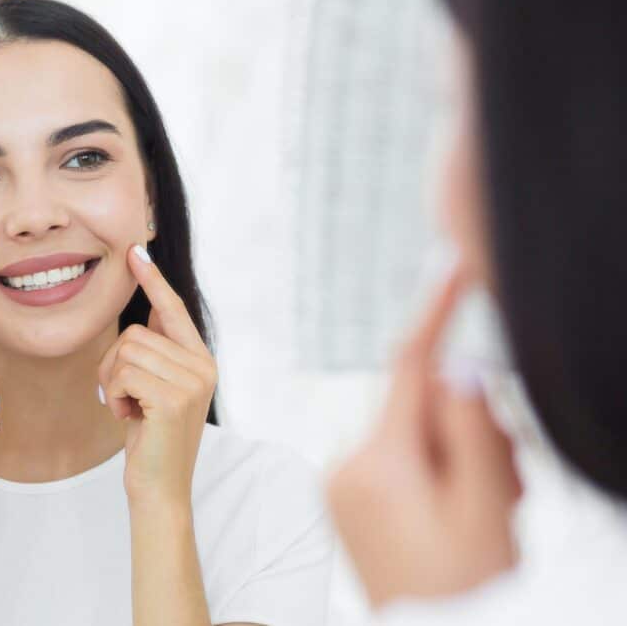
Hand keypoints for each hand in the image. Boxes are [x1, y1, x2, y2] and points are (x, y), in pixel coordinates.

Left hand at [99, 245, 216, 505]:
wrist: (159, 489)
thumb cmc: (151, 439)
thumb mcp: (154, 389)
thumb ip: (158, 352)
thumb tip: (151, 306)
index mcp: (201, 360)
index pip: (172, 310)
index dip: (152, 280)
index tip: (135, 251)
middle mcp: (203, 366)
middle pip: (136, 333)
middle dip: (114, 364)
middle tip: (122, 397)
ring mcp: (192, 382)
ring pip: (126, 351)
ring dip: (113, 381)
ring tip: (128, 408)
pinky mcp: (174, 398)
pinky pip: (123, 372)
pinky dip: (115, 394)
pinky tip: (128, 417)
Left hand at [326, 262, 521, 608]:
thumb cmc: (462, 586)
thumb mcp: (484, 511)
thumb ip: (475, 435)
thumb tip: (461, 368)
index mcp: (376, 465)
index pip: (410, 368)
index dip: (435, 311)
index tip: (454, 263)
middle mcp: (349, 466)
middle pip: (422, 406)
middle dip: (471, 431)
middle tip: (503, 491)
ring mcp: (346, 483)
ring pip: (417, 433)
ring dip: (460, 457)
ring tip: (482, 515)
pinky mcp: (351, 496)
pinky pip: (402, 458)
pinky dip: (439, 472)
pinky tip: (457, 515)